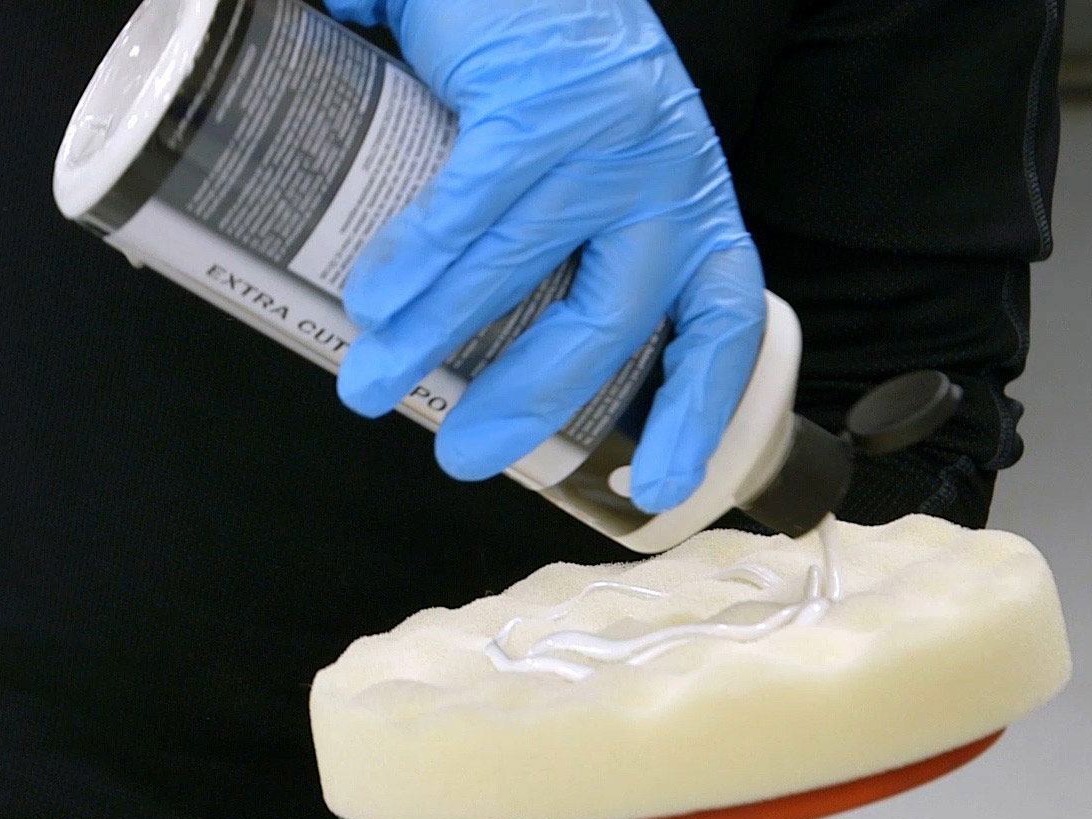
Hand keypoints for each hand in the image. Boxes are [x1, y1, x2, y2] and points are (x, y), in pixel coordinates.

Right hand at [324, 0, 765, 511]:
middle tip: (459, 453)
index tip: (651, 487)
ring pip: (519, 267)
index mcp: (693, 203)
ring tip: (370, 380)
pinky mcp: (540, 103)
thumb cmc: (557, 57)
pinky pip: (474, 204)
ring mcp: (608, 140)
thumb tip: (485, 341)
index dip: (693, 414)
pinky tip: (373, 294)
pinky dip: (418, 257)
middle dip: (527, 398)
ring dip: (435, 334)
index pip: (721, 325)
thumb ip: (563, 244)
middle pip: (609, 321)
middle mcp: (667, 177)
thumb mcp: (596, 160)